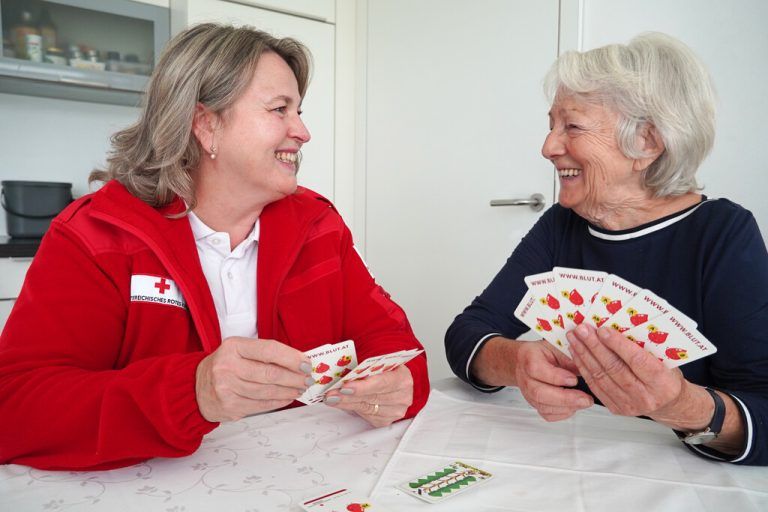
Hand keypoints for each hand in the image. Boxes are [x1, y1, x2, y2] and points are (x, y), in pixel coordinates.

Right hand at [195, 337, 310, 421]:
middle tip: (308, 379)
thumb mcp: (239, 351)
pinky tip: (287, 398)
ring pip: (267, 391)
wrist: (195, 388)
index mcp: (233, 347)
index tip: (307, 363)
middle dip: (294, 378)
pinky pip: (261, 405)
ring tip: (299, 389)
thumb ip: (265, 354)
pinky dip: (278, 402)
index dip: (292, 358)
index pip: (269, 350)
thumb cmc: (224, 366)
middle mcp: (228, 366)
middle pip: (270, 373)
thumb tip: (298, 361)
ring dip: (289, 391)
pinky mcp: (229, 406)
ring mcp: (226, 388)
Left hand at [323, 364, 413, 427]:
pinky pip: (366, 416)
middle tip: (331, 394)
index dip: (363, 386)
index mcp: (403, 377)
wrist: (389, 378)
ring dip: (346, 403)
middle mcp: (403, 396)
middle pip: (372, 398)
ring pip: (366, 408)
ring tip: (331, 398)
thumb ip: (364, 368)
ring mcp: (396, 411)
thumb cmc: (382, 369)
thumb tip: (342, 373)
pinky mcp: (386, 420)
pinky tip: (341, 403)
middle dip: (348, 396)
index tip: (345, 386)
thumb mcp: (376, 363)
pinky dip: (352, 408)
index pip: (382, 383)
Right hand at [515, 340, 593, 420]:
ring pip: (543, 406)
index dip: (556, 377)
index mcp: (529, 357)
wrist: (526, 360)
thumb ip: (569, 357)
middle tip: (585, 399)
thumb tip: (586, 368)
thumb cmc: (542, 353)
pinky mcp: (534, 403)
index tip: (574, 379)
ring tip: (583, 402)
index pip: (537, 369)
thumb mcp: (556, 346)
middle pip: (539, 392)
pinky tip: (573, 406)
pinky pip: (547, 414)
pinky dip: (562, 413)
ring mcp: (528, 392)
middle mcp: (525, 377)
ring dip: (566, 407)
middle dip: (565, 398)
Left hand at [566, 324, 685, 418]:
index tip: (602, 330)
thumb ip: (644, 347)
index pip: (637, 360)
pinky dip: (584, 367)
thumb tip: (615, 325)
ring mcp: (629, 405)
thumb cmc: (666, 376)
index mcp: (663, 382)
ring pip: (601, 376)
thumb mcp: (665, 360)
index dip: (617, 344)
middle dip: (595, 346)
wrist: (668, 404)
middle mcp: (645, 396)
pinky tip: (576, 353)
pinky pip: (595, 385)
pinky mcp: (616, 408)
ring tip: (574, 337)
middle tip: (581, 330)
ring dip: (584, 354)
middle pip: (614, 368)